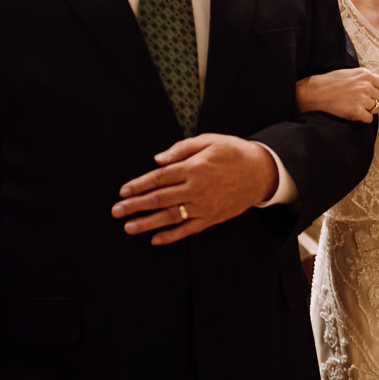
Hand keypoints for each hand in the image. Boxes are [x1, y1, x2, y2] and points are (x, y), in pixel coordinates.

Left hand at [112, 134, 277, 243]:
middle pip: (160, 199)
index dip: (139, 185)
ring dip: (147, 223)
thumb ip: (182, 149)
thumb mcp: (209, 140)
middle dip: (135, 206)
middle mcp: (197, 189)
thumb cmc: (234, 153)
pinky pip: (189, 229)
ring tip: (129, 227)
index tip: (123, 191)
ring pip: (170, 217)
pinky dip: (172, 236)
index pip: (159, 178)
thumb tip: (158, 160)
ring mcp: (205, 206)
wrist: (262, 172)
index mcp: (194, 167)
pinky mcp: (212, 218)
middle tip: (116, 211)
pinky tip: (156, 239)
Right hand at [295, 67, 378, 121]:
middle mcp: (366, 86)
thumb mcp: (347, 73)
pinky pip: (369, 118)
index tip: (370, 94)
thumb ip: (362, 78)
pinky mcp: (357, 112)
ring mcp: (362, 99)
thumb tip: (373, 86)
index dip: (377, 91)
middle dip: (372, 100)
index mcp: (364, 74)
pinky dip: (363, 119)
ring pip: (376, 108)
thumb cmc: (328, 83)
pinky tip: (354, 114)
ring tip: (355, 108)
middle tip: (360, 102)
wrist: (313, 93)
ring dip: (367, 110)